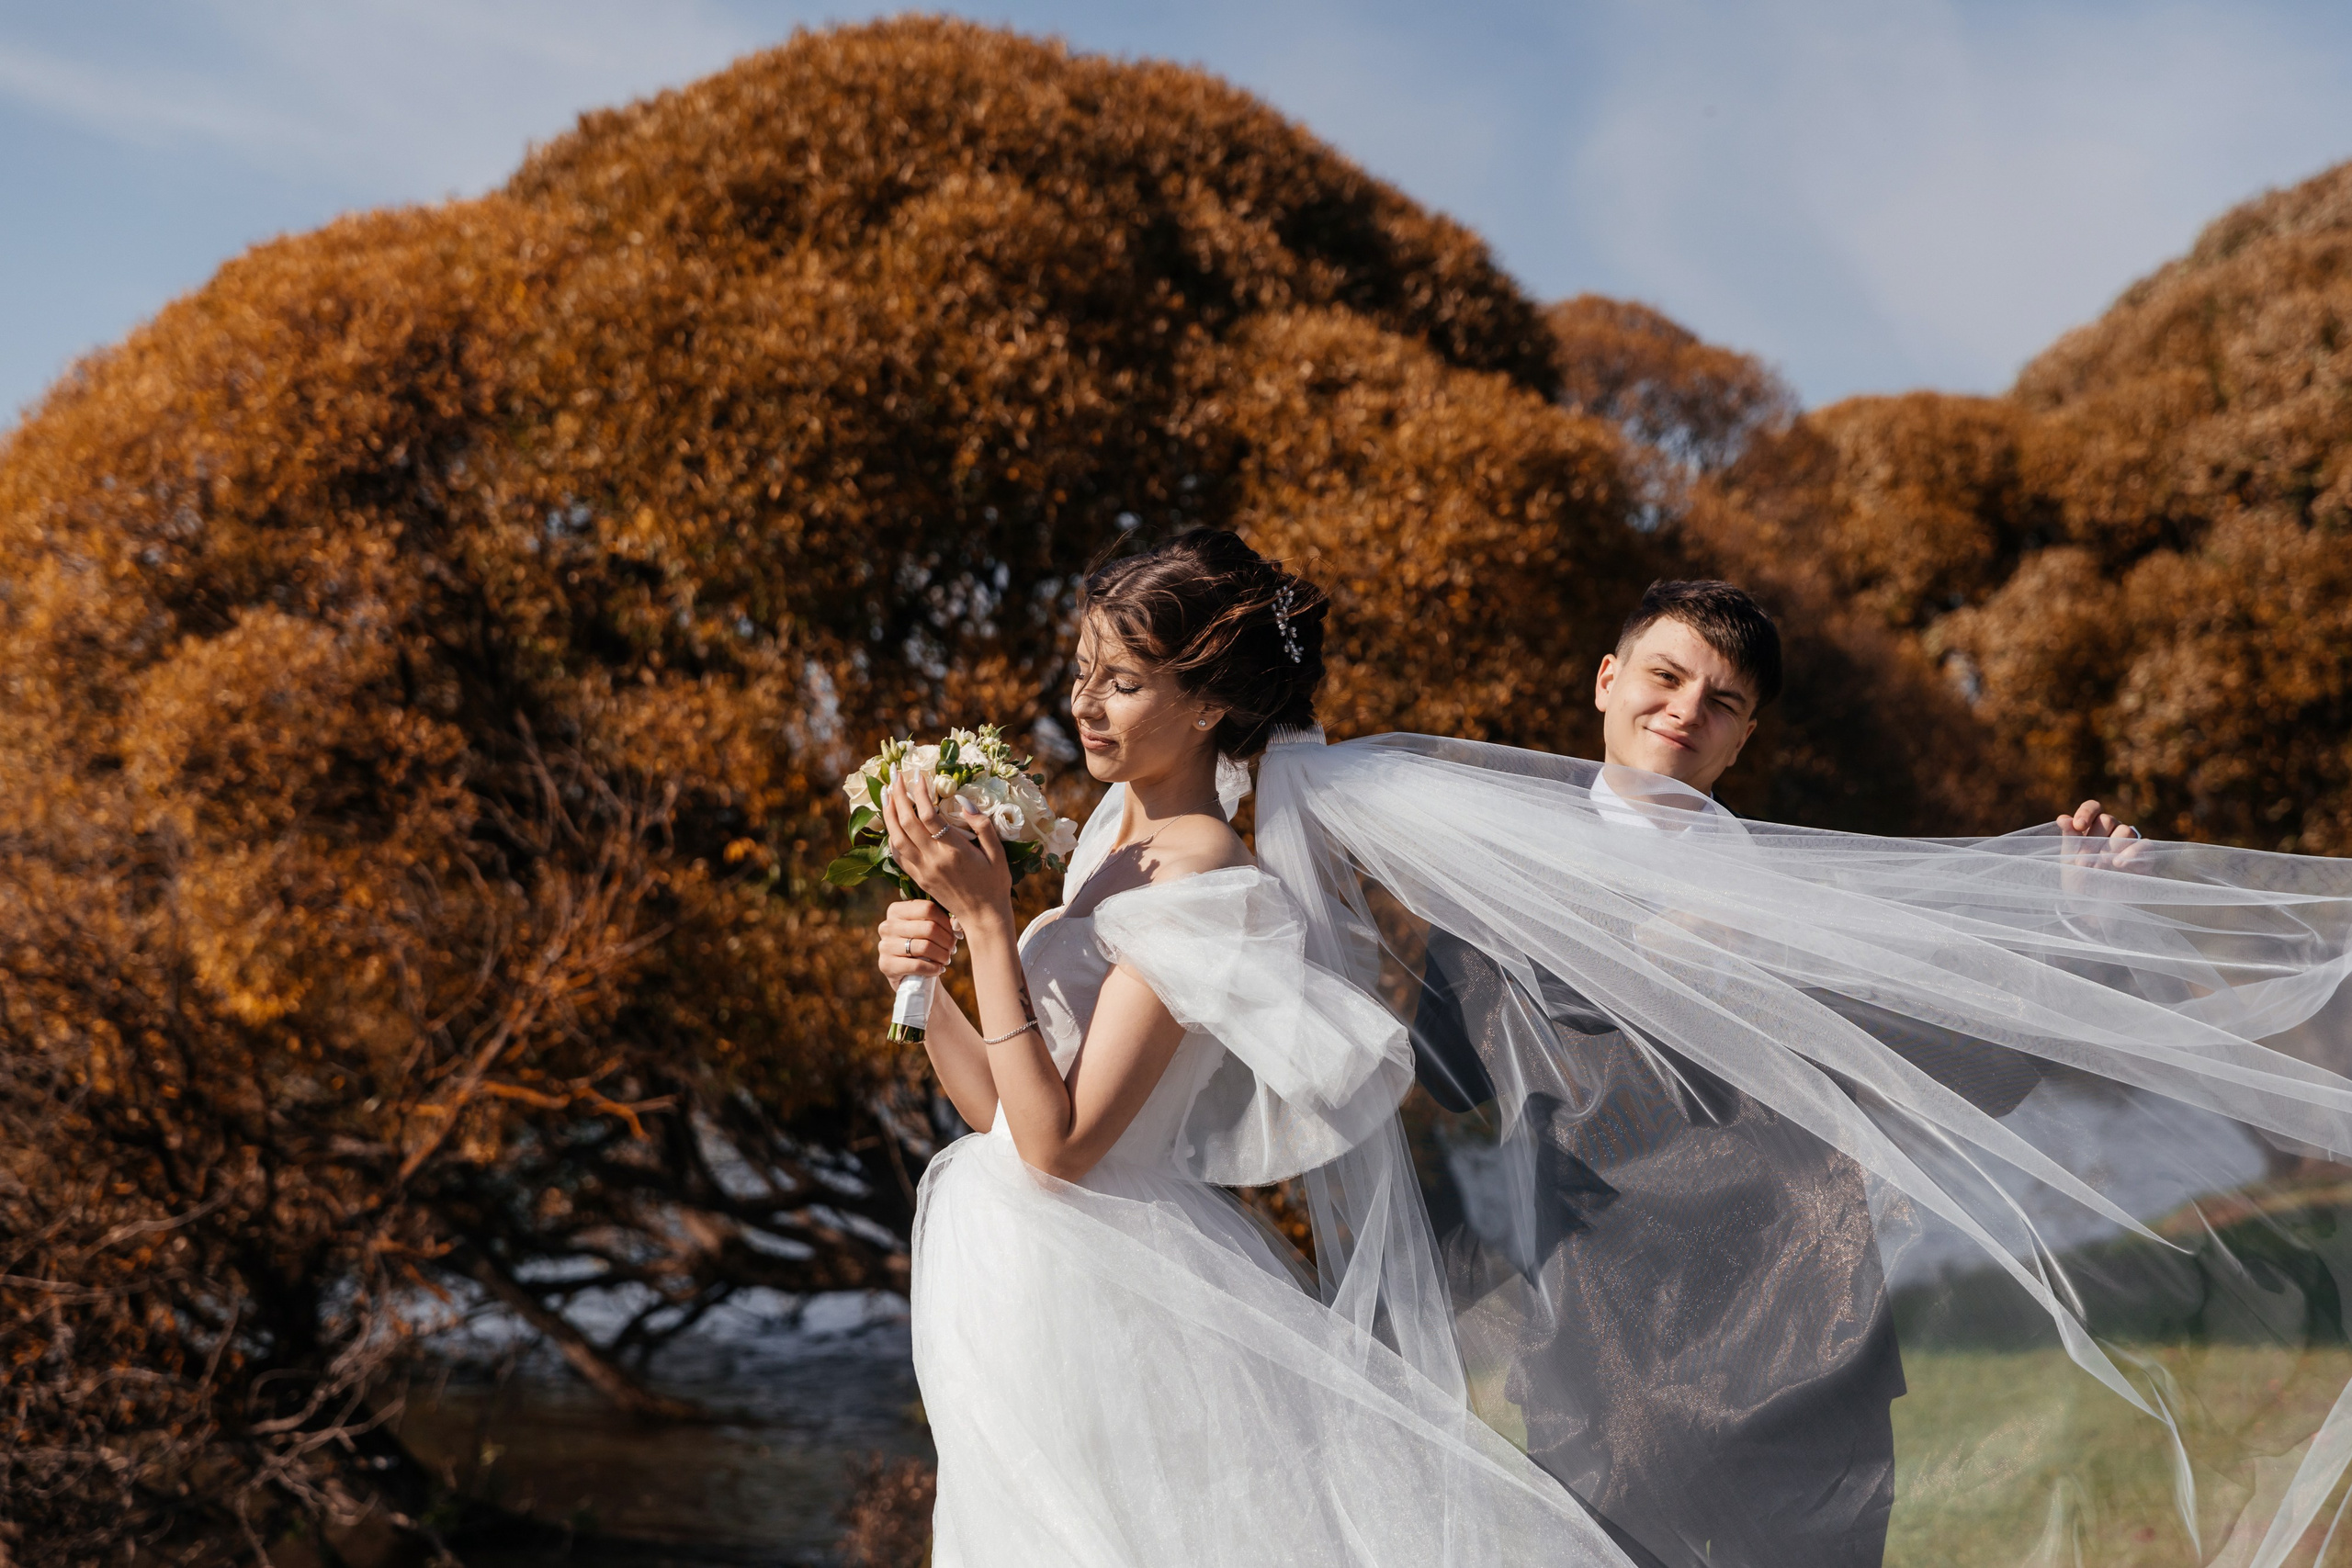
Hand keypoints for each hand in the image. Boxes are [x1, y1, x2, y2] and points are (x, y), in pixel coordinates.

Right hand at [875, 900, 957, 981]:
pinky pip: (917, 965)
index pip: (928, 908)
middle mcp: (887, 926)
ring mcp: (884, 945)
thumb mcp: (930, 929)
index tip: (955, 932)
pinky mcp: (886, 965)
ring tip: (946, 959)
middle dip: (947, 941)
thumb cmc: (924, 945)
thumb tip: (957, 924)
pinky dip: (933, 968)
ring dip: (942, 955)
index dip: (946, 921)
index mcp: (896, 910)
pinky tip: (939, 969)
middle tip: (952, 949)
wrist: (910, 976)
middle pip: (929, 928)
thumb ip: (943, 921)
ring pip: (924, 947)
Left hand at [880, 770, 1014, 929]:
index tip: (919, 775)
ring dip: (888, 813)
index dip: (920, 793)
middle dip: (898, 796)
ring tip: (886, 793)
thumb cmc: (994, 882)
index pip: (928, 816)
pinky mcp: (917, 878)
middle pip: (906, 823)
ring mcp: (922, 870)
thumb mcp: (997, 852)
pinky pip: (896, 854)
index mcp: (954, 851)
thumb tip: (962, 800)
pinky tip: (891, 822)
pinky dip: (890, 835)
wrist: (983, 917)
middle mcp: (933, 860)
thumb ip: (982, 825)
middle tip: (896, 775)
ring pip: (896, 838)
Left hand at [2058, 798, 2148, 874]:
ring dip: (2110, 848)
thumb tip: (2063, 817)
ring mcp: (2129, 843)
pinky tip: (2119, 864)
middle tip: (2082, 863)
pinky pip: (2144, 845)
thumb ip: (2069, 838)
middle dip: (2094, 840)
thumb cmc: (2078, 879)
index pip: (2094, 807)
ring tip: (2099, 867)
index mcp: (2092, 827)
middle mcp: (2112, 831)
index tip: (2078, 826)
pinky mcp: (2143, 858)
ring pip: (2126, 830)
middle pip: (2108, 819)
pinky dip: (2132, 852)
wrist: (2093, 904)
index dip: (2086, 813)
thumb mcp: (2069, 859)